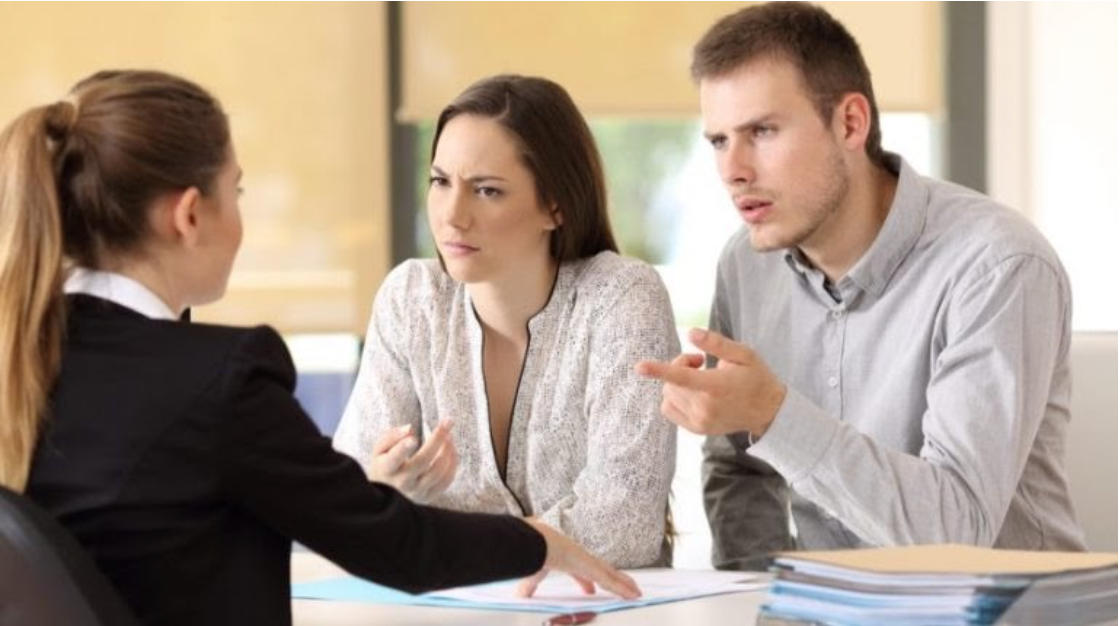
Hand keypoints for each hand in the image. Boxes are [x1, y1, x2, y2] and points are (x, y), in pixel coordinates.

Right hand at [365, 420, 457, 503]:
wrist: (386, 495)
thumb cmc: (384, 465)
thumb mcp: (380, 449)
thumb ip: (392, 436)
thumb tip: (409, 428)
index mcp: (386, 469)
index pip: (394, 459)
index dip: (403, 449)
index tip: (413, 438)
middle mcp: (402, 483)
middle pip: (423, 461)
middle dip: (437, 439)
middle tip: (448, 421)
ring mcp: (417, 492)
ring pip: (438, 471)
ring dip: (448, 450)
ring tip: (449, 436)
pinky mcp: (429, 497)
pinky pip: (446, 481)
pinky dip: (452, 463)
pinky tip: (451, 450)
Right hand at [516, 520, 639, 600]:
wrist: (539, 541)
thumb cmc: (537, 551)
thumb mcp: (534, 574)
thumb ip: (530, 585)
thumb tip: (520, 595)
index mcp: (569, 560)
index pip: (581, 572)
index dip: (586, 581)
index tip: (590, 589)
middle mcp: (582, 560)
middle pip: (602, 572)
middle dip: (613, 580)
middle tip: (623, 587)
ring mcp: (590, 563)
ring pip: (612, 576)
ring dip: (624, 584)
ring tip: (636, 592)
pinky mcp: (594, 568)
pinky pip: (612, 582)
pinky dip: (624, 589)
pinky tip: (634, 595)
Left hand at [634, 328, 785, 437]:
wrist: (768, 411)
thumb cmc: (756, 377)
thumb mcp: (743, 354)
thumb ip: (716, 343)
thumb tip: (690, 333)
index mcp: (716, 386)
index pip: (681, 377)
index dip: (659, 370)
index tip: (639, 366)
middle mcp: (705, 407)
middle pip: (671, 382)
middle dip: (679, 366)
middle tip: (700, 361)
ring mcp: (699, 421)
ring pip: (668, 395)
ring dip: (676, 382)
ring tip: (699, 377)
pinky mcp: (696, 429)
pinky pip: (669, 410)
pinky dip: (674, 397)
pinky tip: (693, 392)